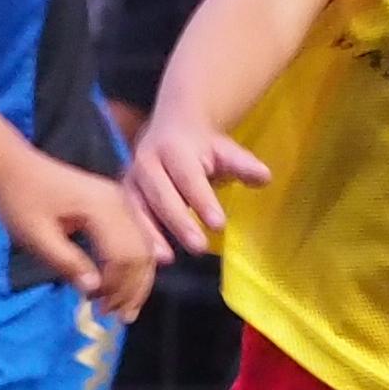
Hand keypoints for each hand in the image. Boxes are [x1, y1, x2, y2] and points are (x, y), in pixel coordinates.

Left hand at [0, 153, 161, 318]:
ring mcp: (121, 202)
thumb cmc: (19, 200)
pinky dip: (132, 266)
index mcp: (101, 207)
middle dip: (131, 290)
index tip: (97, 308)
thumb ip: (66, 262)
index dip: (116, 288)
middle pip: (141, 254)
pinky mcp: (116, 206)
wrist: (12, 167)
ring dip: (136, 282)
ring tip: (122, 310)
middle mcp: (120, 202)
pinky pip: (136, 240)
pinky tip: (122, 287)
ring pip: (144, 249)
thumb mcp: (35, 237)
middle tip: (114, 317)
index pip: (124, 256)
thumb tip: (94, 289)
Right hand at [127, 97, 268, 256]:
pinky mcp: (123, 195)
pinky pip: (127, 218)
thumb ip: (243, 165)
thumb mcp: (226, 151)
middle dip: (179, 222)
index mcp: (174, 148)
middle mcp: (147, 161)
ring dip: (150, 235)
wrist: (172, 130)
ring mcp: (132, 179)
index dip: (203, 200)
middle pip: (161, 194)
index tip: (219, 224)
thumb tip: (264, 177)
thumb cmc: (204, 148)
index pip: (189, 177)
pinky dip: (139, 238)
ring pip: (137, 208)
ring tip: (166, 259)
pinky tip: (151, 259)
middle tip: (199, 247)